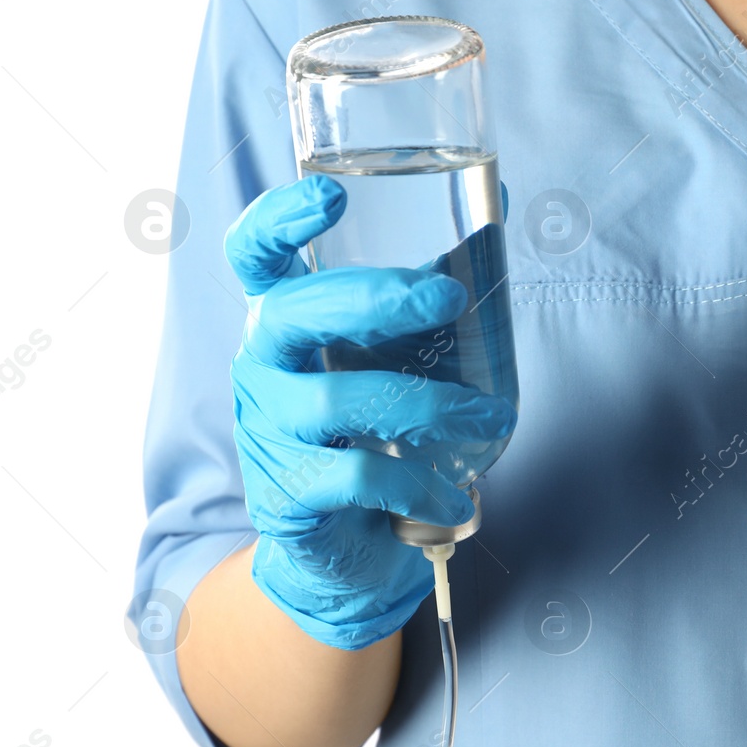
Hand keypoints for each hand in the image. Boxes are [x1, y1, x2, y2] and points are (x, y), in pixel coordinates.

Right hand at [226, 175, 513, 648]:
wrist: (345, 551)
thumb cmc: (374, 434)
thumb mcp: (392, 361)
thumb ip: (424, 300)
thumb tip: (493, 215)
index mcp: (283, 322)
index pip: (253, 256)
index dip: (278, 219)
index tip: (332, 194)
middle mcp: (261, 367)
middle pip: (293, 311)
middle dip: (374, 297)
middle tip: (446, 296)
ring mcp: (267, 431)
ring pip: (341, 398)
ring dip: (431, 404)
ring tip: (492, 416)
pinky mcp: (288, 493)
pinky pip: (361, 476)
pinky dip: (421, 484)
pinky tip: (457, 496)